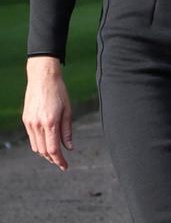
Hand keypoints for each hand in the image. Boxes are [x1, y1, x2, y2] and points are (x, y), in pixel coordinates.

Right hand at [23, 56, 72, 170]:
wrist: (42, 78)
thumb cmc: (59, 92)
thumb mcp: (68, 110)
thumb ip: (67, 130)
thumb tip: (70, 147)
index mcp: (50, 122)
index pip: (54, 149)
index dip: (59, 161)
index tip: (65, 167)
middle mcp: (37, 125)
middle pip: (44, 151)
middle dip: (53, 159)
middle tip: (62, 163)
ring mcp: (29, 123)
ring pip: (36, 146)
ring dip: (46, 153)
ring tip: (56, 155)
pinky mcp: (26, 120)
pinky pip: (32, 138)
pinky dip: (39, 144)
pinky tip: (47, 143)